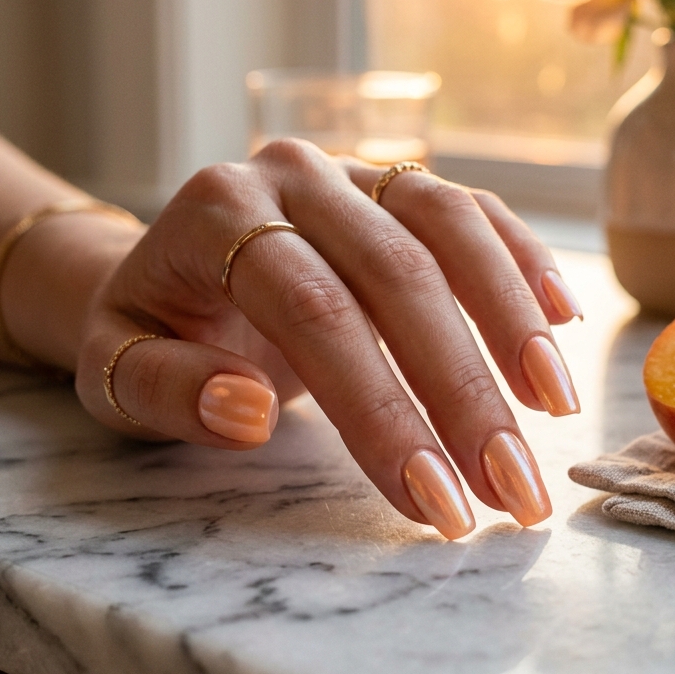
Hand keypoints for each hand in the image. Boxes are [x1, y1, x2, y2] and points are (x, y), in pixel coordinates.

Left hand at [74, 140, 581, 538]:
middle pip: (397, 275)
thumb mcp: (112, 371)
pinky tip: (562, 320)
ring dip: (512, 324)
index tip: (436, 502)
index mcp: (216, 213)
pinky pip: (472, 210)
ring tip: (556, 412)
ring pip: (451, 228)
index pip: (316, 311)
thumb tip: (246, 407)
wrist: (167, 268)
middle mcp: (293, 175)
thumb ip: (167, 389)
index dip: (382, 409)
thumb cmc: (148, 329)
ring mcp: (352, 171)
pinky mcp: (395, 184)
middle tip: (513, 491)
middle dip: (463, 392)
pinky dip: (520, 261)